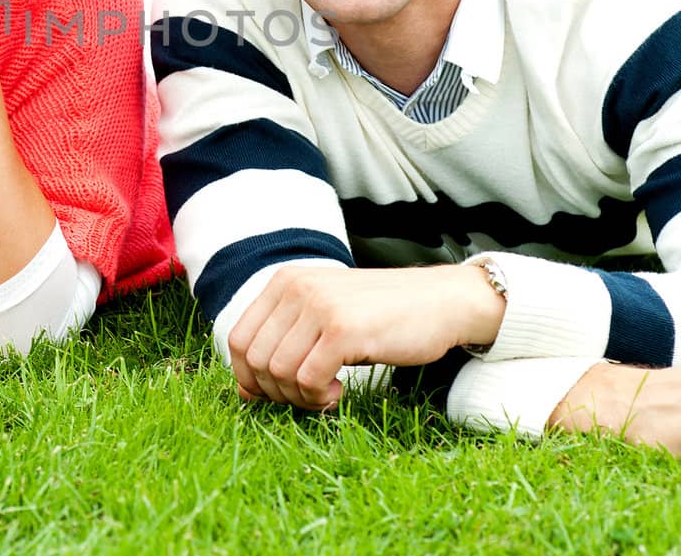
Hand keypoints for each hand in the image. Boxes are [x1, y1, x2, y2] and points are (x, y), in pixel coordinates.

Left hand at [228, 264, 501, 410]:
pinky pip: (307, 380)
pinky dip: (318, 398)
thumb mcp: (324, 317)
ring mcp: (319, 306)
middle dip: (275, 393)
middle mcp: (296, 288)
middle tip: (308, 396)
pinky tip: (339, 392)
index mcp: (285, 281)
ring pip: (278, 373)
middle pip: (254, 360)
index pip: (238, 340)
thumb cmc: (382, 315)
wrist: (442, 301)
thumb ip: (284, 343)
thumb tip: (244, 392)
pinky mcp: (343, 329)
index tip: (276, 394)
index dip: (249, 378)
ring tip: (326, 393)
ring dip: (300, 398)